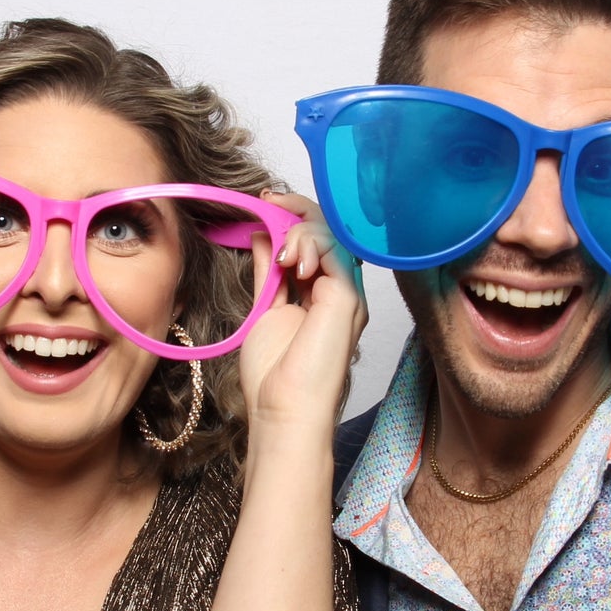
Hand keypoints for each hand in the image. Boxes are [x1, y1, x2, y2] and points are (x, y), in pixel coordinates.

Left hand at [237, 191, 366, 436]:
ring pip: (335, 235)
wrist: (282, 409)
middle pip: (330, 231)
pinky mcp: (348, 298)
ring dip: (300, 230)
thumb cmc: (274, 375)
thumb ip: (267, 272)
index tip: (265, 203)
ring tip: (279, 254)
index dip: (294, 216)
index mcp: (322, 294)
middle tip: (269, 201)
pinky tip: (288, 260)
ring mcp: (348, 294)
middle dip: (298, 209)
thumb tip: (262, 234)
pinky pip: (336, 250)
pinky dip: (310, 243)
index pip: (318, 239)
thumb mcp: (265, 308)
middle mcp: (340, 291)